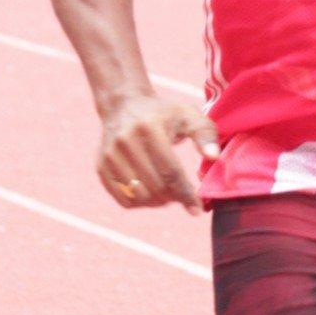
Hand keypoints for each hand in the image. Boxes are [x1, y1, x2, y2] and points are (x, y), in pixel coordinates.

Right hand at [97, 93, 217, 213]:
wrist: (124, 105)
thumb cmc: (164, 114)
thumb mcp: (188, 115)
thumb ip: (205, 134)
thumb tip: (213, 156)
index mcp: (148, 128)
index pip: (170, 171)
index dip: (185, 193)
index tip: (197, 208)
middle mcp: (124, 141)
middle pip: (154, 186)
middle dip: (173, 197)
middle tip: (182, 194)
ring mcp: (110, 155)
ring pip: (138, 196)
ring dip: (158, 202)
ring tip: (169, 193)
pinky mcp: (101, 167)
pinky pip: (123, 199)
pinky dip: (141, 203)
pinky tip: (152, 194)